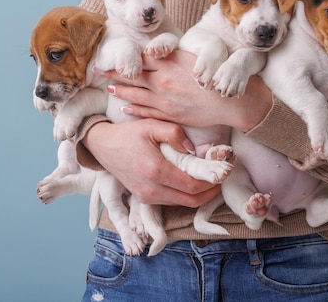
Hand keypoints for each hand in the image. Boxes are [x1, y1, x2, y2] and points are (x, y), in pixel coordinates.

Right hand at [82, 118, 219, 206]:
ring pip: (183, 203)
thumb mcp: (153, 125)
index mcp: (155, 170)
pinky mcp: (144, 199)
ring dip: (199, 194)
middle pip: (191, 200)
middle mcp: (151, 189)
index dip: (212, 182)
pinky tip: (192, 180)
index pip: (193, 186)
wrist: (103, 147)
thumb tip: (196, 150)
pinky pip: (172, 201)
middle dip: (210, 191)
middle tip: (221, 177)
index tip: (224, 172)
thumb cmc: (129, 134)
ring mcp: (146, 197)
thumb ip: (176, 134)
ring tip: (209, 177)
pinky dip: (186, 194)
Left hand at [95, 50, 272, 131]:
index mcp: (169, 64)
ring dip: (120, 90)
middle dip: (113, 73)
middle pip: (133, 75)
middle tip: (97, 70)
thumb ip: (173, 57)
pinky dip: (134, 109)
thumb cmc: (214, 77)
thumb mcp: (193, 59)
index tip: (110, 55)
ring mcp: (164, 99)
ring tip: (107, 88)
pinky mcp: (169, 114)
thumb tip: (156, 53)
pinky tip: (125, 108)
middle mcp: (163, 81)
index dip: (124, 58)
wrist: (227, 101)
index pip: (140, 59)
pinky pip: (146, 111)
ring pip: (136, 94)